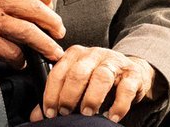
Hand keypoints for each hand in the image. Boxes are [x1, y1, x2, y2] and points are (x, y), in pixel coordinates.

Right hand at [0, 0, 64, 67]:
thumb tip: (40, 5)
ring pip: (29, 32)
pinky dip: (23, 59)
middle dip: (53, 22)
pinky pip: (15, 52)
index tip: (50, 4)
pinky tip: (23, 60)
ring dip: (46, 44)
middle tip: (58, 31)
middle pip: (35, 8)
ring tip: (53, 51)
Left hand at [29, 46, 154, 122]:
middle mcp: (93, 54)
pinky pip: (126, 88)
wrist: (132, 70)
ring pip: (101, 77)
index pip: (58, 71)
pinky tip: (111, 116)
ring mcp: (114, 62)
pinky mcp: (132, 74)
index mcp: (75, 54)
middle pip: (78, 73)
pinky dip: (118, 105)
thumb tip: (37, 116)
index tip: (49, 112)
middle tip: (66, 113)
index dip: (51, 93)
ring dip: (92, 98)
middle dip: (69, 95)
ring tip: (87, 113)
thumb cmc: (99, 78)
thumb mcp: (78, 82)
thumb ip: (58, 96)